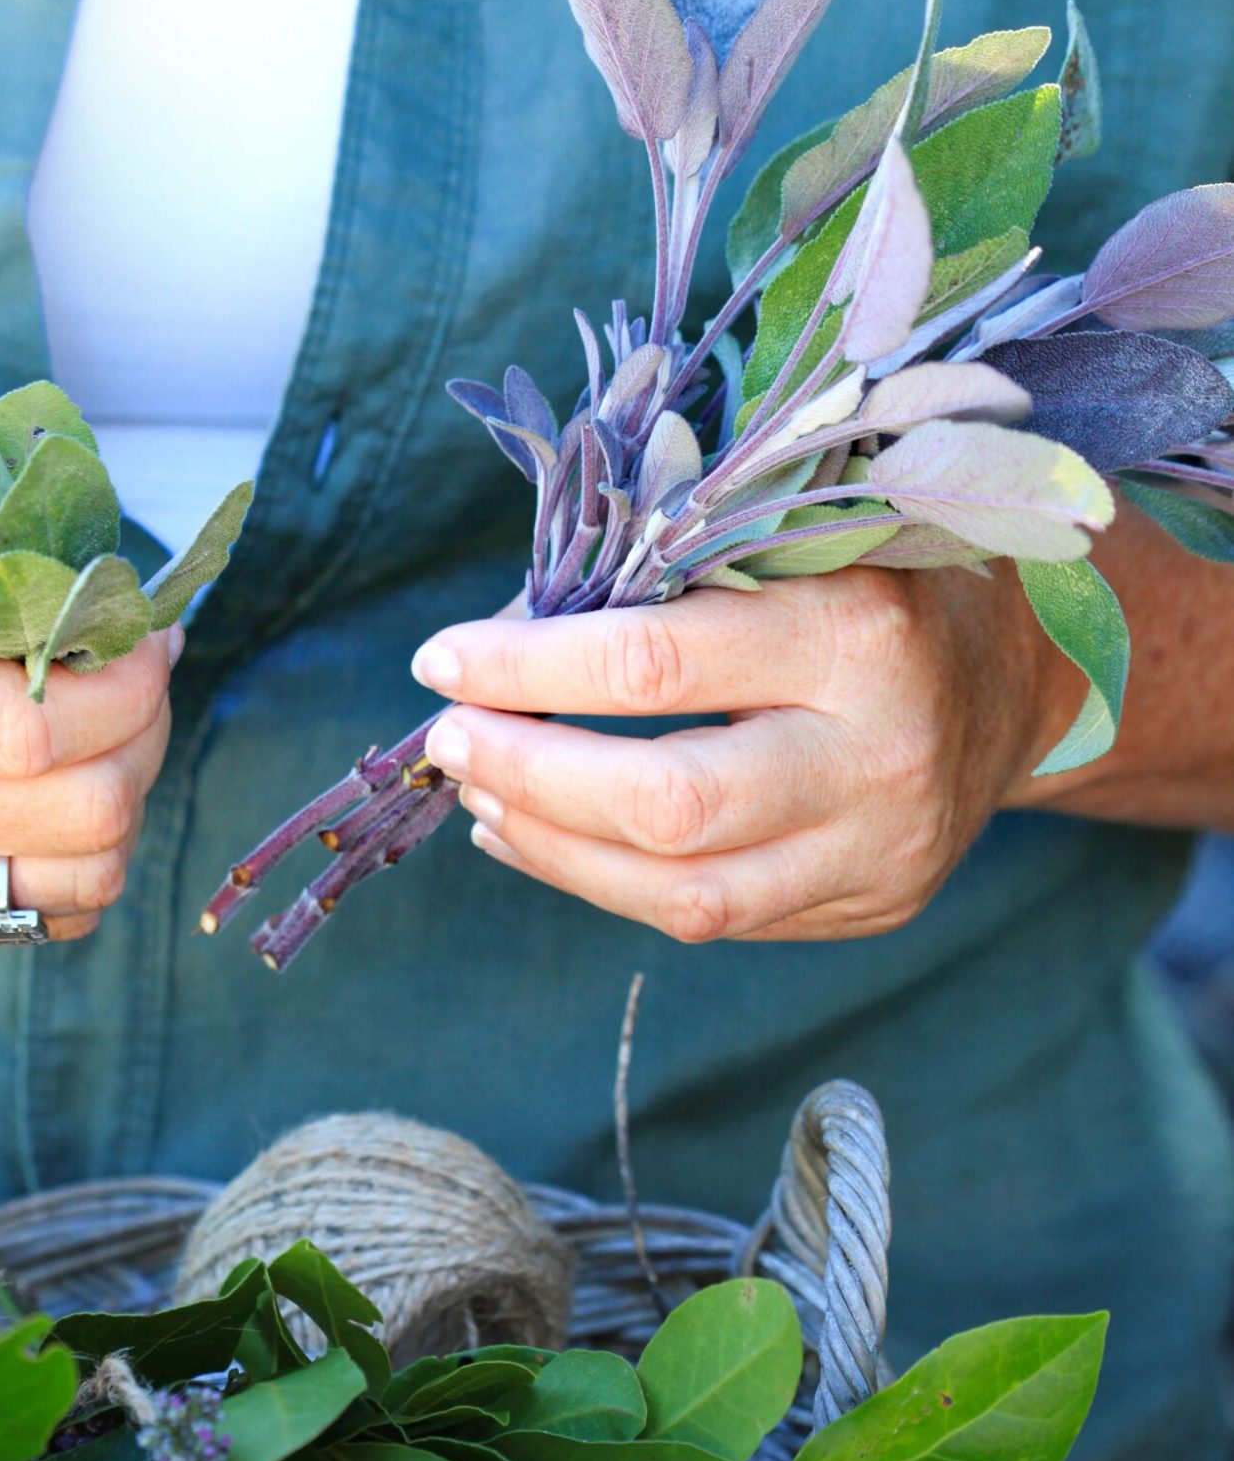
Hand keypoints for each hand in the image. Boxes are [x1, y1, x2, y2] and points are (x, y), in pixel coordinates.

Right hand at [0, 451, 173, 939]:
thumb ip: (6, 547)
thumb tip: (115, 610)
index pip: (32, 731)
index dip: (126, 689)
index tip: (148, 639)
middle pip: (80, 813)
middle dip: (143, 736)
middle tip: (137, 680)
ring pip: (81, 879)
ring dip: (126, 800)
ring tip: (104, 733)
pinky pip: (43, 916)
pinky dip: (82, 854)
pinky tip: (59, 783)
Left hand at [411, 566, 1083, 943]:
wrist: (1018, 673)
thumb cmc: (873, 579)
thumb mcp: (792, 539)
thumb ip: (664, 577)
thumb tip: (497, 636)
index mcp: (856, 633)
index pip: (655, 664)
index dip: (528, 668)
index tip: (443, 659)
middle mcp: (877, 756)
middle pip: (666, 807)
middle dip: (529, 776)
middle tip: (447, 741)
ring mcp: (878, 851)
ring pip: (682, 894)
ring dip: (551, 847)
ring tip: (480, 794)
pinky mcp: (866, 908)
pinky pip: (710, 920)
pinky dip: (601, 882)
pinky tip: (537, 838)